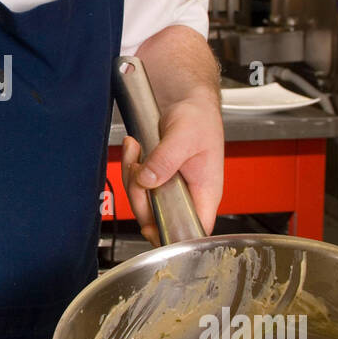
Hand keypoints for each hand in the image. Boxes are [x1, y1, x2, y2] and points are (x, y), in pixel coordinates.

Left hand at [121, 93, 223, 245]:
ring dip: (132, 178)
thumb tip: (149, 180)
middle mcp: (189, 196)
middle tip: (139, 167)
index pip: (193, 230)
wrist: (187, 102)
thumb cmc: (199, 118)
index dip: (171, 236)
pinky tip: (135, 151)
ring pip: (144, 203)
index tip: (150, 226)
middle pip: (158, 218)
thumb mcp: (184, 135)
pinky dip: (131, 169)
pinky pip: (139, 186)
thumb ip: (166, 159)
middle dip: (140, 195)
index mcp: (206, 193)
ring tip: (136, 151)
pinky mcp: (159, 180)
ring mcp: (172, 189)